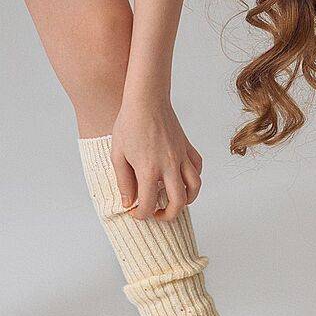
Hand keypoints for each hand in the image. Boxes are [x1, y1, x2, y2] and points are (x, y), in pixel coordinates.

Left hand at [110, 98, 203, 221]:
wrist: (146, 99)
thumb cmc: (129, 124)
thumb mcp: (117, 154)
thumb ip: (123, 181)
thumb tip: (128, 203)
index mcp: (148, 169)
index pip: (148, 204)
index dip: (141, 215)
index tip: (135, 212)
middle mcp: (169, 165)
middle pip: (178, 203)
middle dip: (168, 215)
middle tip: (157, 214)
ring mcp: (181, 156)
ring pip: (195, 187)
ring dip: (186, 200)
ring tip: (174, 200)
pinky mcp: (187, 147)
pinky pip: (198, 168)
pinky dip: (193, 178)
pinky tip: (182, 178)